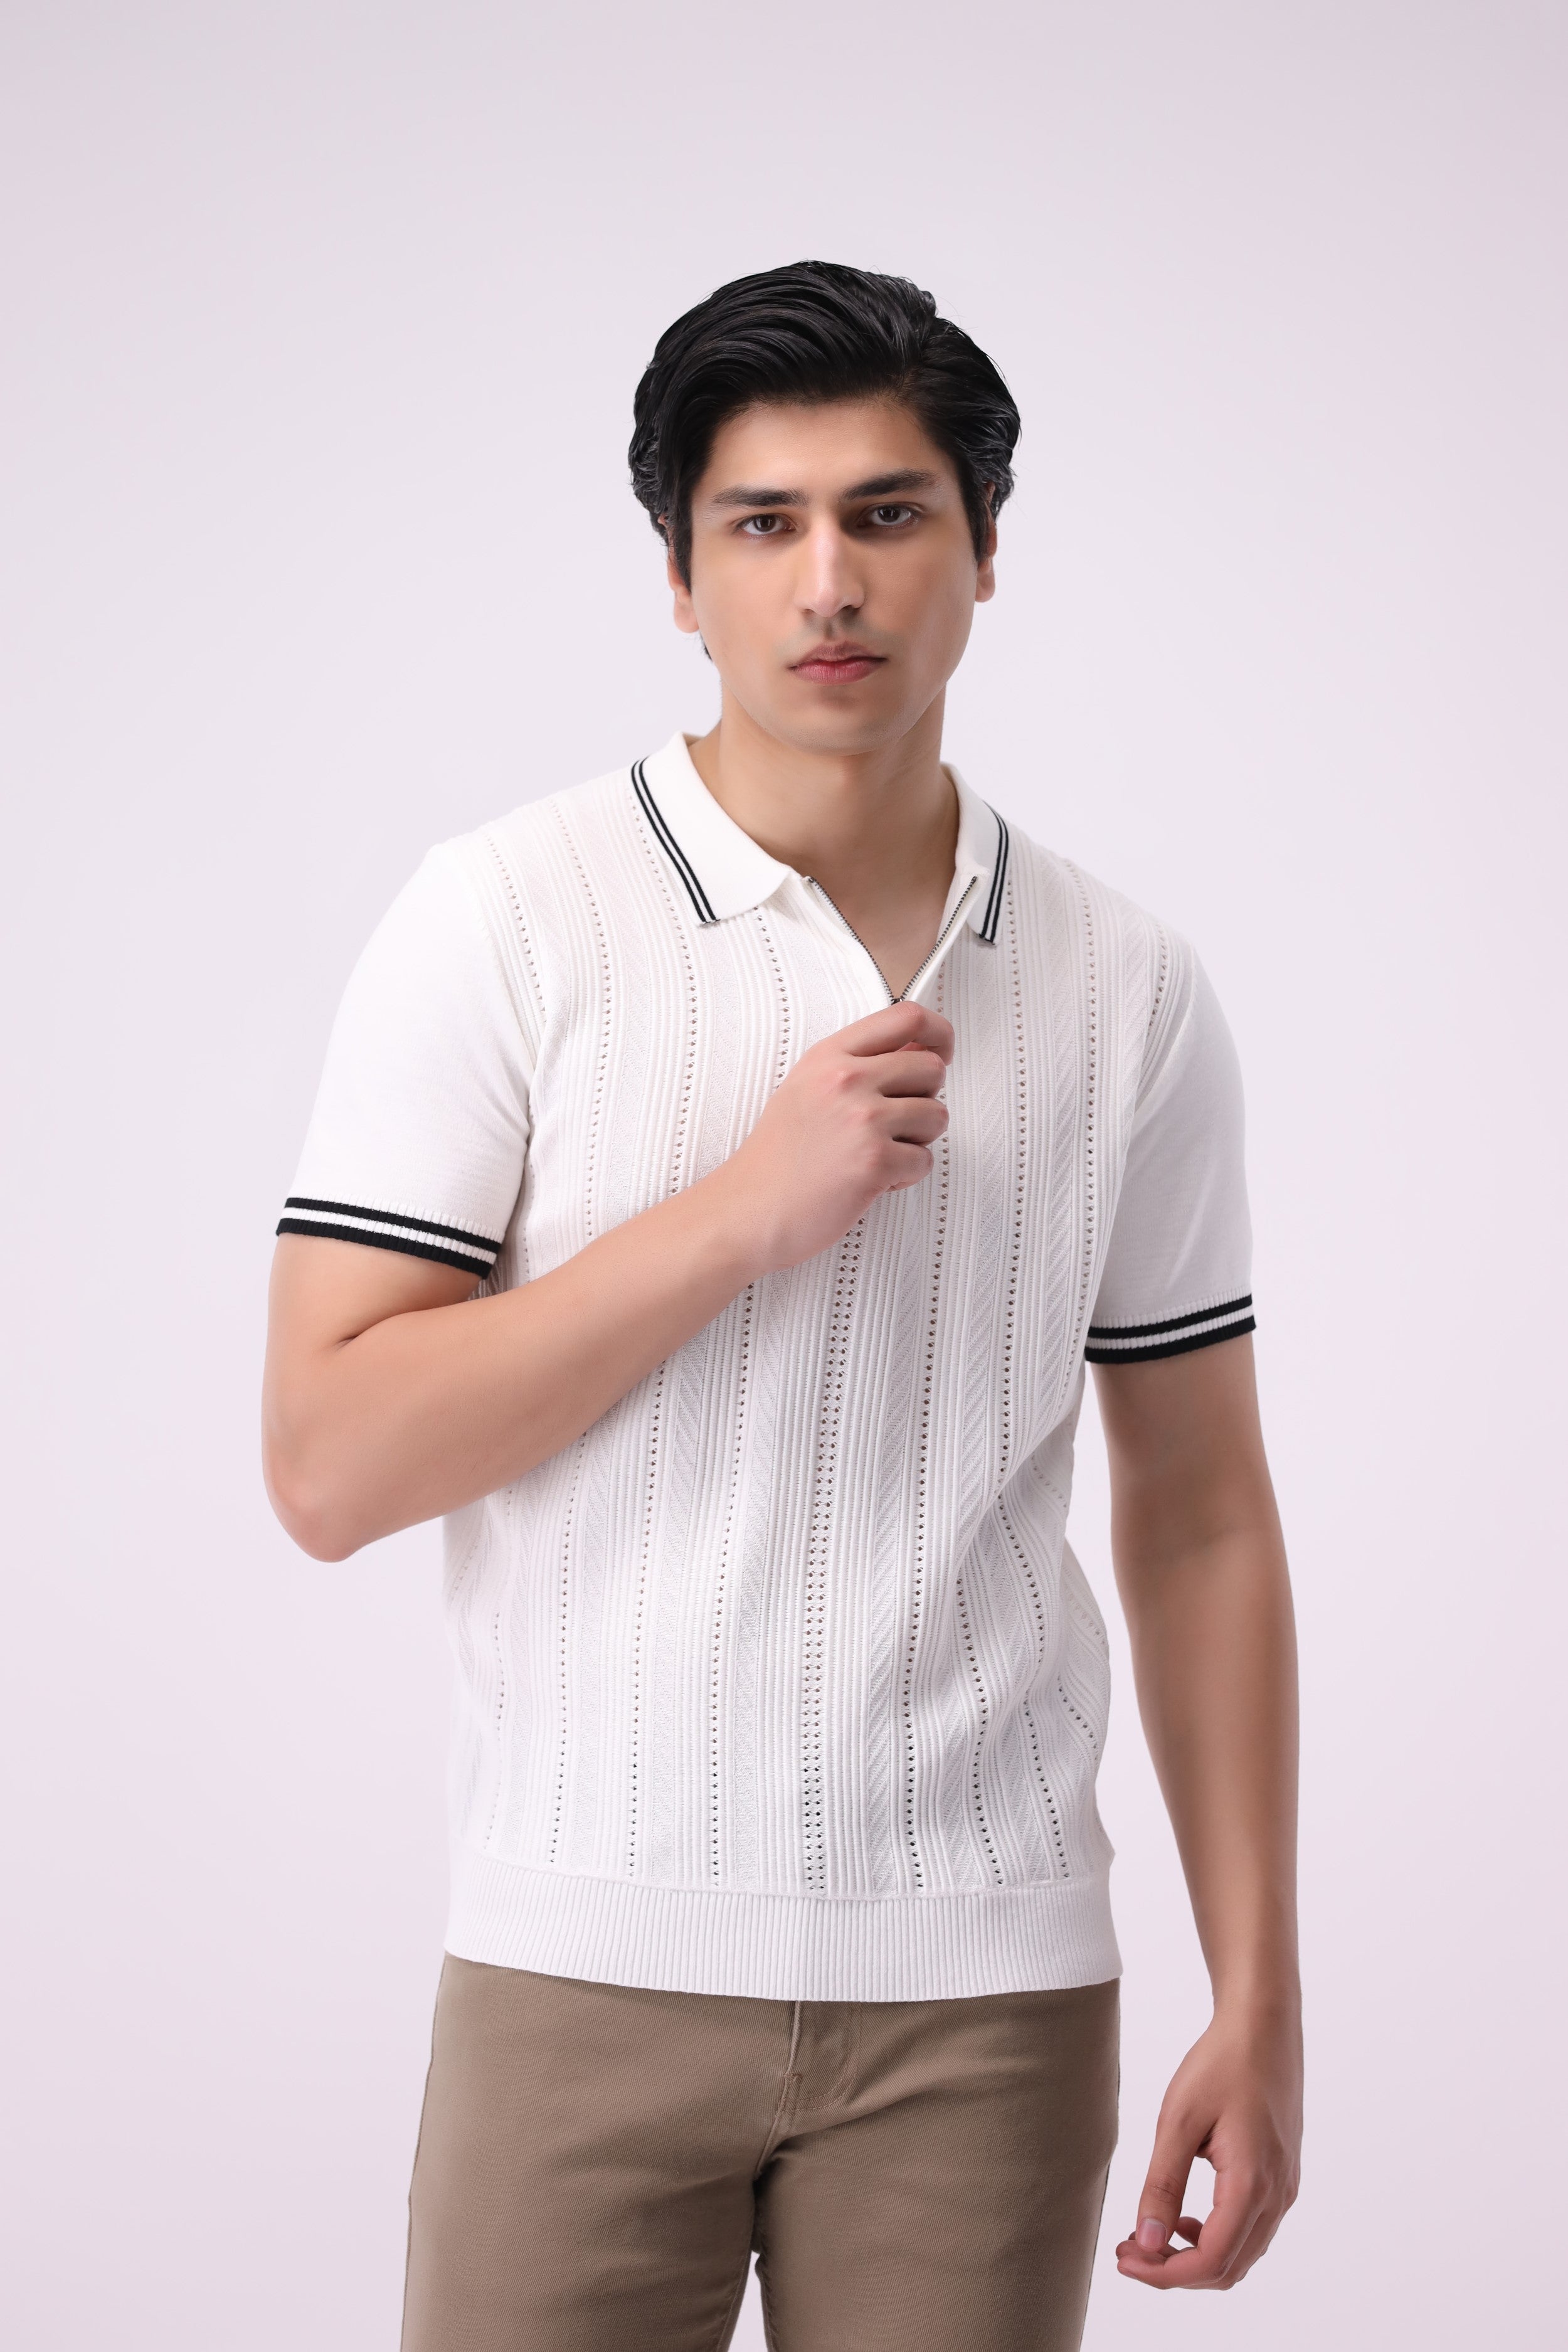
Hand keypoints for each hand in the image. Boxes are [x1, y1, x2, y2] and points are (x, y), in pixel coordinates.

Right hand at [712, 1001, 953, 1274]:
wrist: (749, 1209)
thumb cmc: (777, 1158)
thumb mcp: (808, 1088)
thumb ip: (859, 1065)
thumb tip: (918, 1052)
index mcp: (830, 1056)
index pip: (906, 1017)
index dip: (938, 1033)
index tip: (941, 1050)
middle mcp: (847, 1080)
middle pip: (932, 1068)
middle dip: (925, 1099)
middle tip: (894, 1123)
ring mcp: (862, 1119)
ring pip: (937, 1116)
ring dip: (916, 1141)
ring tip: (876, 1153)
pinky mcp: (874, 1161)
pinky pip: (924, 1161)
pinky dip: (904, 1177)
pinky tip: (869, 1180)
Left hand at [1116, 2007, 1301, 2290]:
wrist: (1264, 2025)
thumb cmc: (1222, 2064)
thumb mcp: (1179, 2119)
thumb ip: (1163, 2184)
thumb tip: (1148, 2241)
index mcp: (1252, 2185)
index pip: (1211, 2261)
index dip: (1164, 2273)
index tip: (1125, 2258)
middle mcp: (1277, 2196)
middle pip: (1227, 2268)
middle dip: (1175, 2270)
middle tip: (1130, 2250)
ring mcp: (1285, 2188)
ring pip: (1242, 2253)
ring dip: (1195, 2256)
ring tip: (1150, 2234)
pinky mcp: (1282, 2177)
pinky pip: (1251, 2229)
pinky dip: (1216, 2237)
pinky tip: (1184, 2216)